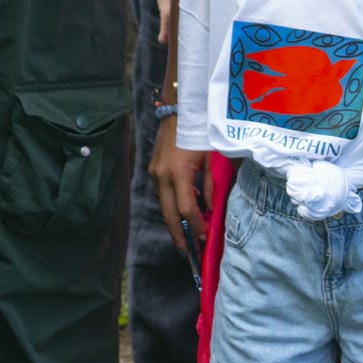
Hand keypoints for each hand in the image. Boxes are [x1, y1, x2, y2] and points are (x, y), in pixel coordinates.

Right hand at [150, 116, 211, 257]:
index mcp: (178, 174)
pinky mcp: (152, 170)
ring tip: (185, 236)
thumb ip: (210, 187)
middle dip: (178, 234)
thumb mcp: (210, 160)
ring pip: (162, 206)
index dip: (196, 226)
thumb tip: (211, 210)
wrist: (178, 111)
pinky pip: (160, 195)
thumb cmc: (198, 134)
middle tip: (187, 251)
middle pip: (168, 214)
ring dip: (173, 222)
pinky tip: (180, 214)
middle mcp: (162, 177)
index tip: (204, 237)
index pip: (186, 209)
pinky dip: (170, 207)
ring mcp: (154, 174)